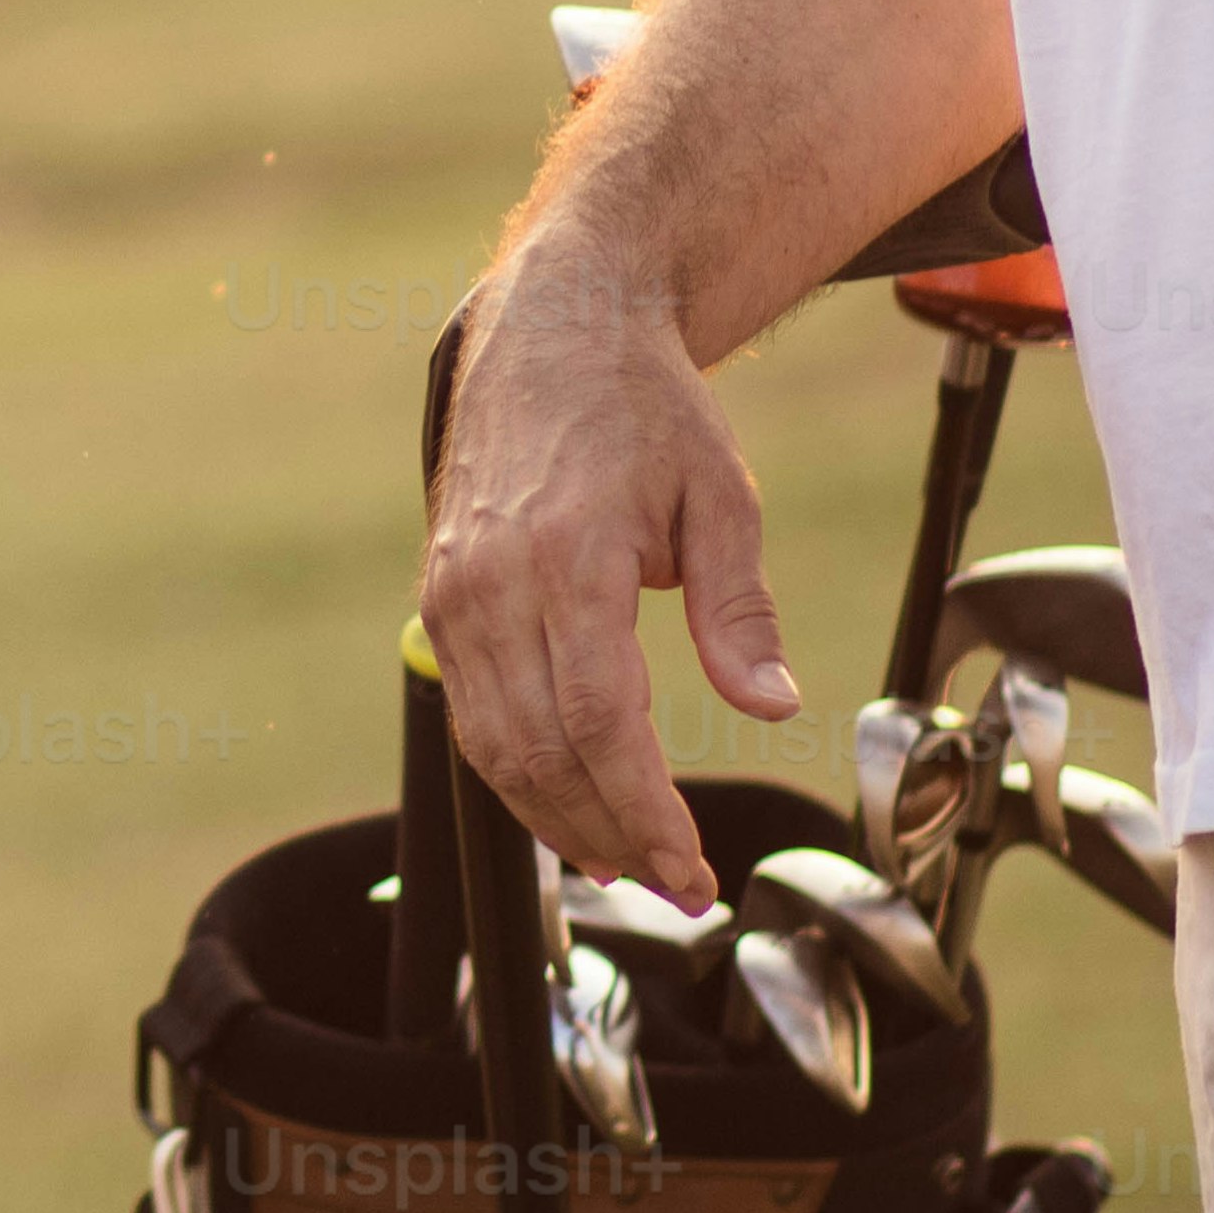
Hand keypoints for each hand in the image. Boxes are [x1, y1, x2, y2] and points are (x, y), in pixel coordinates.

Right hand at [421, 230, 794, 901]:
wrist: (552, 324)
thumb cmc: (643, 405)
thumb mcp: (721, 494)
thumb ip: (741, 609)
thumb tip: (773, 705)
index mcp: (568, 556)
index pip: (597, 722)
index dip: (643, 808)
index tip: (692, 866)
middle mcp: (493, 583)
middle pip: (540, 751)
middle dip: (610, 835)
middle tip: (678, 887)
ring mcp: (454, 592)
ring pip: (494, 746)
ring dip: (558, 820)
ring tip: (628, 862)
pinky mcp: (441, 595)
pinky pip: (473, 711)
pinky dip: (517, 773)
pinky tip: (569, 804)